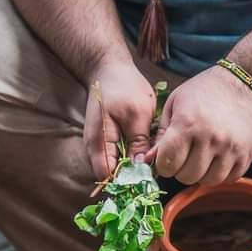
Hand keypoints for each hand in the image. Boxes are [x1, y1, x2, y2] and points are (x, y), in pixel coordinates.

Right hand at [83, 62, 156, 180]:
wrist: (109, 69)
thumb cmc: (123, 87)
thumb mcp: (137, 113)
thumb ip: (138, 142)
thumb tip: (142, 168)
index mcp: (99, 143)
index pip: (108, 177)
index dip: (128, 182)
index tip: (149, 180)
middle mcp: (95, 149)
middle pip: (112, 176)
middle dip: (133, 177)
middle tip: (156, 172)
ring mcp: (100, 146)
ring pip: (117, 168)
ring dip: (134, 167)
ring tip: (155, 163)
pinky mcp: (108, 142)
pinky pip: (119, 157)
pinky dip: (132, 158)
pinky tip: (148, 153)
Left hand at [144, 66, 251, 185]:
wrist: (245, 82)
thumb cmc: (205, 90)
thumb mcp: (176, 103)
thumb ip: (161, 134)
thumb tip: (148, 160)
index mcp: (188, 124)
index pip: (167, 164)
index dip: (163, 164)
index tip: (167, 157)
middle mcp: (211, 139)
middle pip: (187, 176)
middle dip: (181, 169)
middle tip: (185, 156)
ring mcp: (232, 148)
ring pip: (208, 181)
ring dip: (201, 174)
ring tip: (202, 157)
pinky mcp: (248, 154)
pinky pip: (229, 178)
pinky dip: (221, 173)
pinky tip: (218, 158)